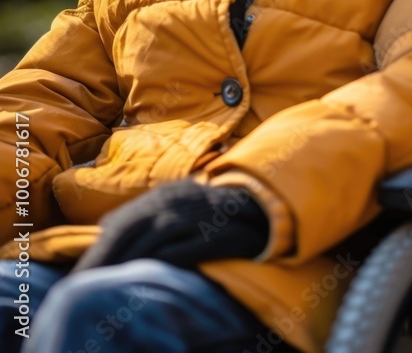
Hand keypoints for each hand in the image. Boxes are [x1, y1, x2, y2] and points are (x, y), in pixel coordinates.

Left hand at [72, 179, 267, 271]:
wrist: (261, 211)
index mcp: (165, 194)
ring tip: (106, 287)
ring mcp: (197, 217)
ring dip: (126, 264)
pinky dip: (162, 264)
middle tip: (83, 283)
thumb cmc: (212, 214)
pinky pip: (183, 251)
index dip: (98, 247)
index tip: (80, 273)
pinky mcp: (215, 236)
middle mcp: (177, 201)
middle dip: (104, 258)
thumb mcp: (177, 204)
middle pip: (131, 230)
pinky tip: (146, 278)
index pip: (122, 221)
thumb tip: (106, 226)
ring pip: (152, 241)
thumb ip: (147, 213)